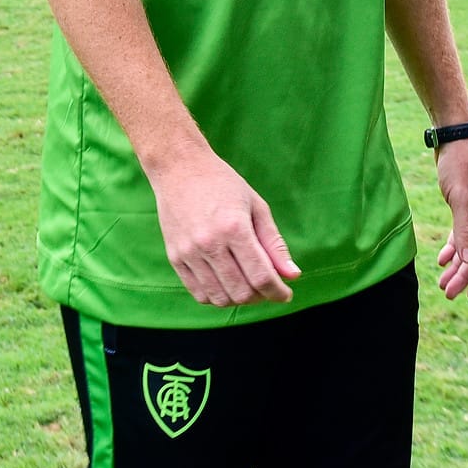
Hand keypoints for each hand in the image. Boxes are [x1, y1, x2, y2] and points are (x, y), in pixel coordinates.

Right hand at [150, 149, 300, 306]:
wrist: (179, 168)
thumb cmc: (223, 183)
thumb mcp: (256, 206)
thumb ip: (274, 243)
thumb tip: (293, 275)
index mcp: (235, 227)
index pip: (261, 276)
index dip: (278, 292)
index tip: (286, 294)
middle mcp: (210, 243)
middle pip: (241, 292)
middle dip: (260, 297)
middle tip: (267, 287)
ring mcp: (189, 252)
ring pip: (219, 298)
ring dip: (239, 299)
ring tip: (248, 285)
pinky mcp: (175, 257)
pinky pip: (198, 293)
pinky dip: (216, 296)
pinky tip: (227, 284)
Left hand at [433, 140, 467, 299]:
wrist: (455, 137)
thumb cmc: (460, 164)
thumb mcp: (460, 197)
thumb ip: (463, 230)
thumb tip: (467, 261)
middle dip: (465, 275)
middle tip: (448, 294)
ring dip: (458, 266)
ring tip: (444, 284)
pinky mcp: (466, 208)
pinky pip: (462, 235)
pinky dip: (453, 248)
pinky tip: (442, 261)